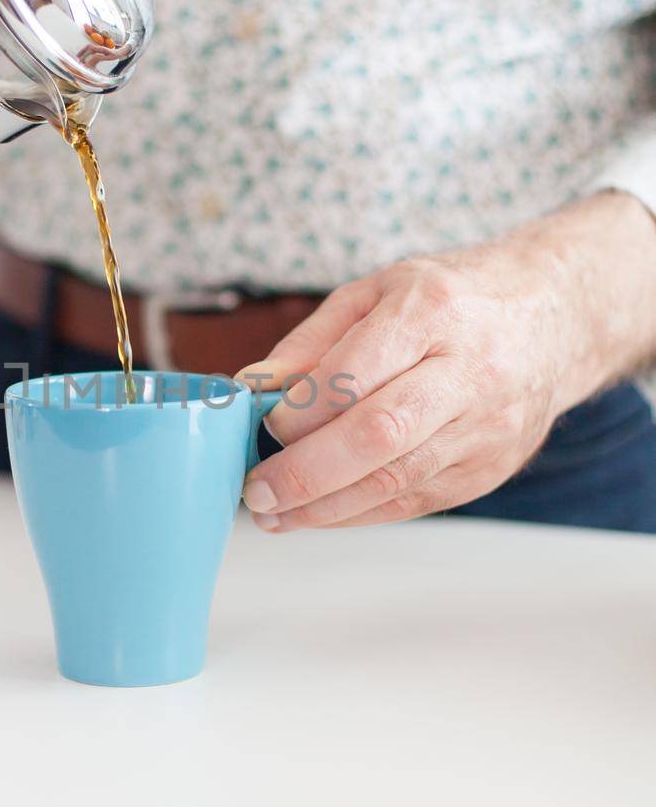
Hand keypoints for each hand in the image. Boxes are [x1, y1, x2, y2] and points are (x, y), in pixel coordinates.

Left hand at [239, 192, 655, 529]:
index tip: (265, 425)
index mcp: (431, 312)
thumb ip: (312, 340)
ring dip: (325, 507)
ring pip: (397, 480)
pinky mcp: (490, 467)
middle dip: (307, 472)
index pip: (356, 373)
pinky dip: (360, 512)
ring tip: (275, 515)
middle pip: (380, 435)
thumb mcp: (378, 291)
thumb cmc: (452, 301)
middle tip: (258, 491)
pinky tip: (319, 513)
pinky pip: (415, 501)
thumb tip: (255, 387)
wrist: (551, 319)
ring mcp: (486, 426)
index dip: (303, 411)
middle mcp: (467, 372)